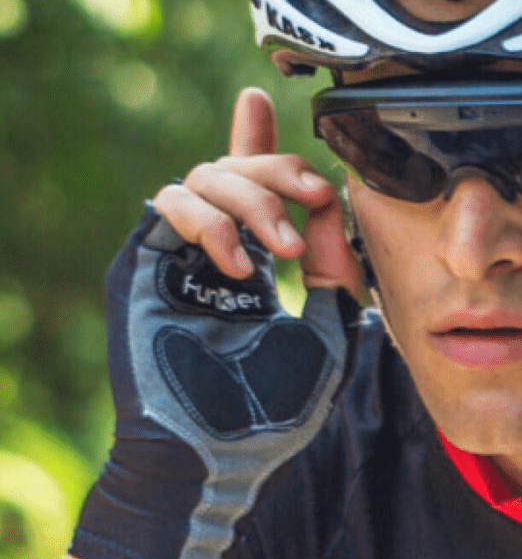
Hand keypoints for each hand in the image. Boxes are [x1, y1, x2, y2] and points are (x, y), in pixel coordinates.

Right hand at [70, 89, 360, 558]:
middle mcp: (211, 253)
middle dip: (282, 169)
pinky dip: (214, 219)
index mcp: (249, 265)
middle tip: (316, 195)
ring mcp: (176, 257)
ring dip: (255, 198)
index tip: (260, 98)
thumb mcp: (328, 332)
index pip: (252, 188)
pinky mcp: (145, 265)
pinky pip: (171, 202)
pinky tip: (243, 264)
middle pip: (237, 169)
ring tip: (284, 250)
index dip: (257, 141)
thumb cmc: (273, 412)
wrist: (216, 461)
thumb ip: (336, 270)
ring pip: (206, 175)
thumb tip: (338, 208)